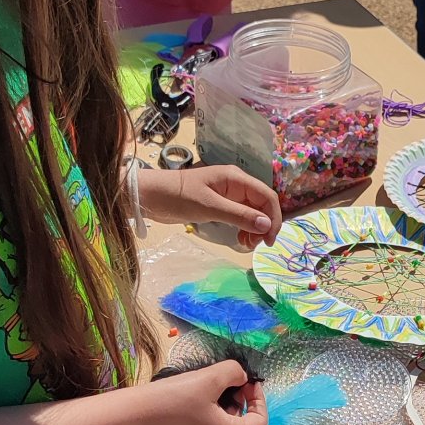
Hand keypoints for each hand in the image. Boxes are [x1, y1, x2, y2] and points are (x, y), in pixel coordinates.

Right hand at [134, 362, 268, 424]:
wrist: (132, 415)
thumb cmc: (173, 398)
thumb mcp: (209, 377)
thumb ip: (233, 372)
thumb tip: (241, 377)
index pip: (259, 422)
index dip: (259, 400)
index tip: (247, 383)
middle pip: (239, 424)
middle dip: (238, 400)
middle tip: (224, 381)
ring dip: (220, 406)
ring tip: (204, 387)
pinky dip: (203, 414)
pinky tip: (186, 399)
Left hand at [140, 163, 281, 248]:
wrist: (152, 196)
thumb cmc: (179, 197)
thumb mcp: (210, 207)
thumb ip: (239, 215)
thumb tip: (267, 225)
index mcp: (236, 179)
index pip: (267, 197)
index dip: (273, 218)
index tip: (269, 240)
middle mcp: (236, 184)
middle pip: (262, 205)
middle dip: (264, 225)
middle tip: (256, 245)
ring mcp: (228, 194)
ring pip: (252, 212)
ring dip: (255, 228)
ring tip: (246, 244)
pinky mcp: (220, 204)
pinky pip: (240, 216)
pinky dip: (244, 228)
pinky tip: (240, 239)